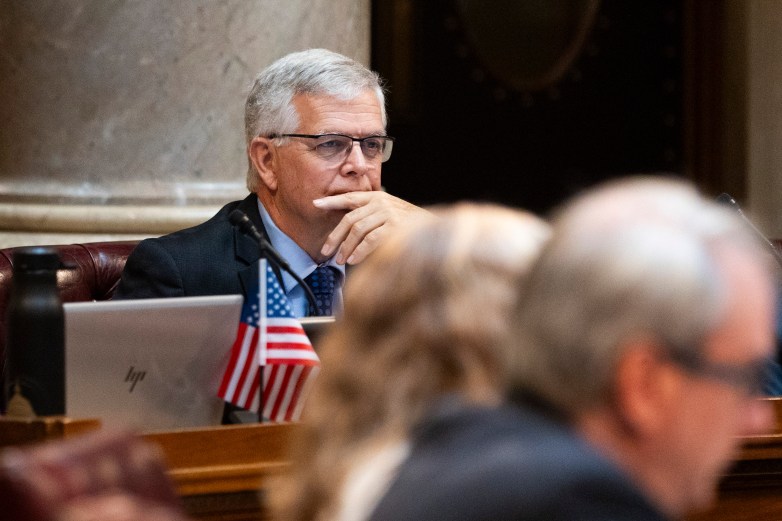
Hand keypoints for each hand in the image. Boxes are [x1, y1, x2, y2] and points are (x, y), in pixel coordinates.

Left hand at [313, 191, 428, 263]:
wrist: (436, 230)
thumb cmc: (410, 226)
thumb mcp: (388, 215)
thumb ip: (369, 218)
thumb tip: (347, 235)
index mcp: (376, 197)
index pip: (349, 198)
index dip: (331, 201)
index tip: (315, 204)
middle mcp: (381, 202)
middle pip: (349, 219)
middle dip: (335, 237)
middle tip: (326, 251)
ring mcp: (388, 213)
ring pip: (358, 230)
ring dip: (346, 247)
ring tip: (340, 260)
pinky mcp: (395, 226)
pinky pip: (371, 239)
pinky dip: (360, 251)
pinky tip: (354, 260)